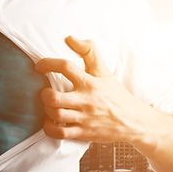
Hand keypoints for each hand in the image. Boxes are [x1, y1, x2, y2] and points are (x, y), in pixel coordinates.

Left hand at [34, 36, 156, 143]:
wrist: (132, 121)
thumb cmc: (115, 94)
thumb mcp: (104, 71)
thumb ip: (88, 51)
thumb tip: (69, 38)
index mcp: (90, 82)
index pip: (65, 67)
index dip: (48, 64)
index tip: (39, 66)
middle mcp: (86, 100)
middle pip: (54, 97)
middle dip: (44, 93)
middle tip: (45, 91)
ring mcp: (84, 118)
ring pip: (56, 114)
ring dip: (47, 109)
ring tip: (49, 105)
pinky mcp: (83, 133)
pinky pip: (60, 133)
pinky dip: (50, 127)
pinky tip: (51, 120)